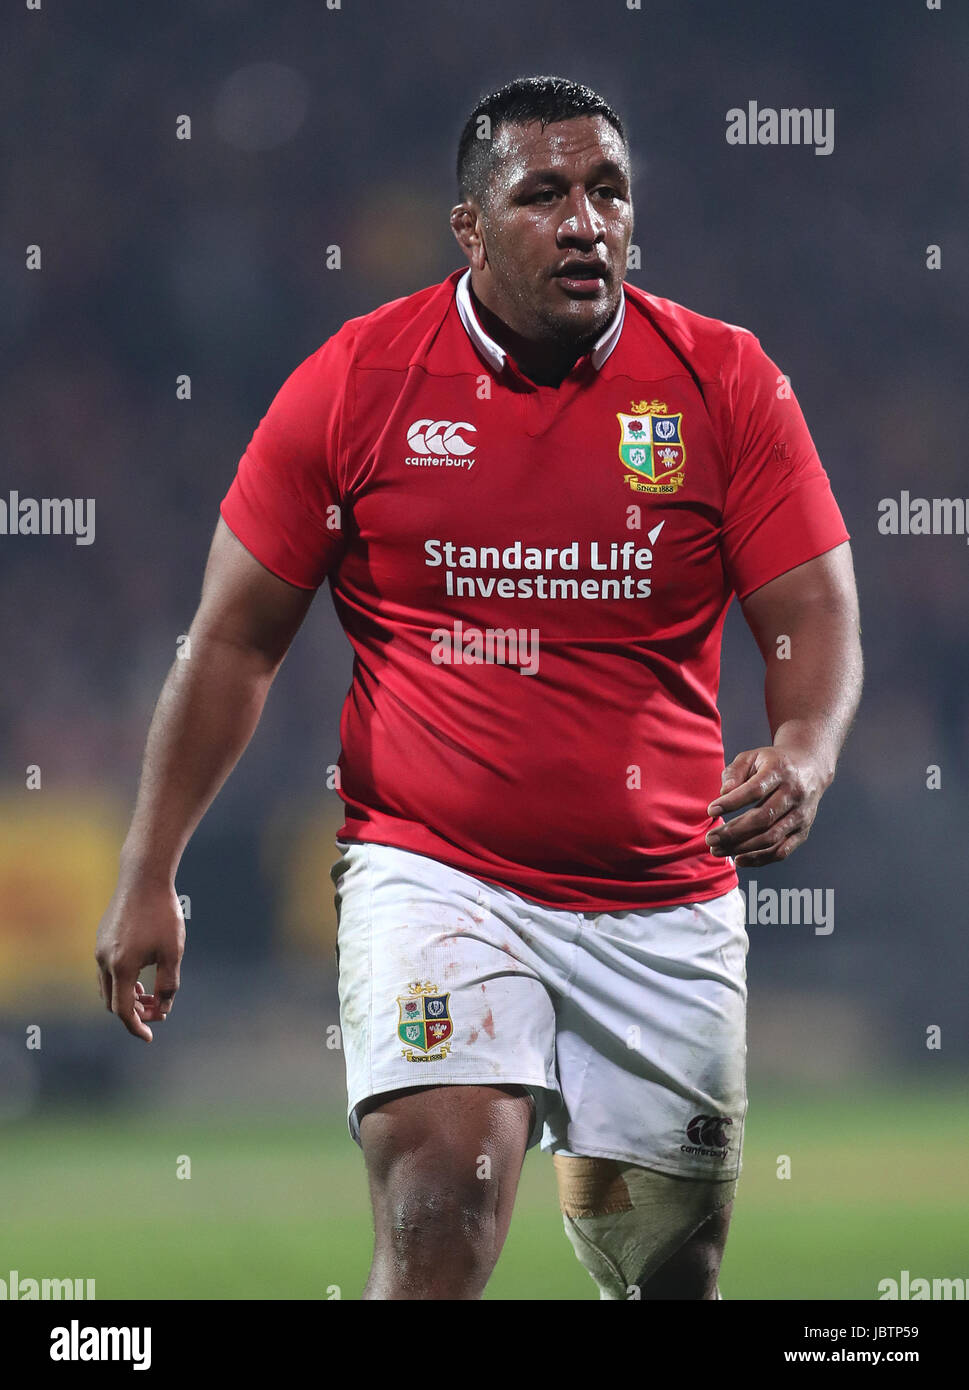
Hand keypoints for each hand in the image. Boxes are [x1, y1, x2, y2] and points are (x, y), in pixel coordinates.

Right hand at [95, 877, 185, 1041]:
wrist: (143, 878)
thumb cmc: (162, 914)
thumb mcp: (172, 952)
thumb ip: (168, 984)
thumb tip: (163, 1009)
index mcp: (121, 967)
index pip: (123, 1011)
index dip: (137, 1026)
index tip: (149, 1037)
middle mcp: (104, 961)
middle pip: (113, 1002)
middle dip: (134, 1012)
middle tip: (157, 1010)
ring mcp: (99, 949)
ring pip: (108, 987)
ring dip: (126, 996)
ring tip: (150, 993)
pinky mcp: (101, 938)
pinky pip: (106, 970)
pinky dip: (121, 980)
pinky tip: (140, 974)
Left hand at [705, 746, 827, 867]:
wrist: (810, 768)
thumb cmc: (773, 763)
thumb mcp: (752, 757)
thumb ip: (734, 772)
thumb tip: (723, 793)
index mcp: (779, 771)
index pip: (755, 790)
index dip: (732, 802)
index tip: (711, 811)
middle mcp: (794, 794)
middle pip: (763, 818)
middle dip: (733, 832)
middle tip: (710, 839)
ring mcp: (800, 815)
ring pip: (771, 838)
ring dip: (742, 848)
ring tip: (717, 850)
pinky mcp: (803, 831)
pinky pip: (782, 851)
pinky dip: (760, 859)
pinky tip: (739, 859)